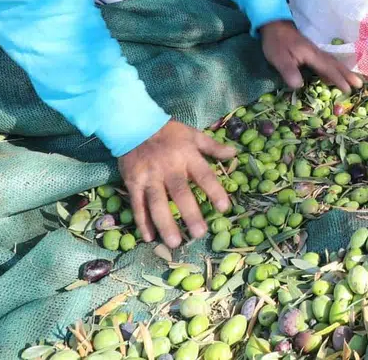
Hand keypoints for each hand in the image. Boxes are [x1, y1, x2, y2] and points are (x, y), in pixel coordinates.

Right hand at [119, 119, 234, 248]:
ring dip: (165, 224)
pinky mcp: (133, 183)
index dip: (214, 191)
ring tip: (175, 243)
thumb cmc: (168, 132)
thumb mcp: (193, 134)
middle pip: (180, 193)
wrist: (134, 125)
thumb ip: (213, 147)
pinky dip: (142, 222)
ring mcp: (149, 177)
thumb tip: (234, 154)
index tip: (225, 208)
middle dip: (190, 214)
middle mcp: (169, 168)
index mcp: (187, 156)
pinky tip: (150, 238)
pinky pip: (138, 205)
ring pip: (157, 203)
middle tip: (200, 234)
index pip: (204, 176)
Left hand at [260, 19, 364, 92]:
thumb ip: (289, 71)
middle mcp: (316, 53)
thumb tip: (299, 86)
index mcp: (311, 55)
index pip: (327, 68)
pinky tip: (336, 72)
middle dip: (347, 74)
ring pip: (333, 62)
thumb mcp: (278, 58)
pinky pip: (328, 61)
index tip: (348, 89)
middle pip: (335, 64)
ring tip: (354, 79)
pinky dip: (335, 67)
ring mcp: (315, 51)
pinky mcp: (311, 51)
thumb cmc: (276, 42)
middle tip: (360, 84)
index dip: (338, 79)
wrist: (274, 24)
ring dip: (344, 70)